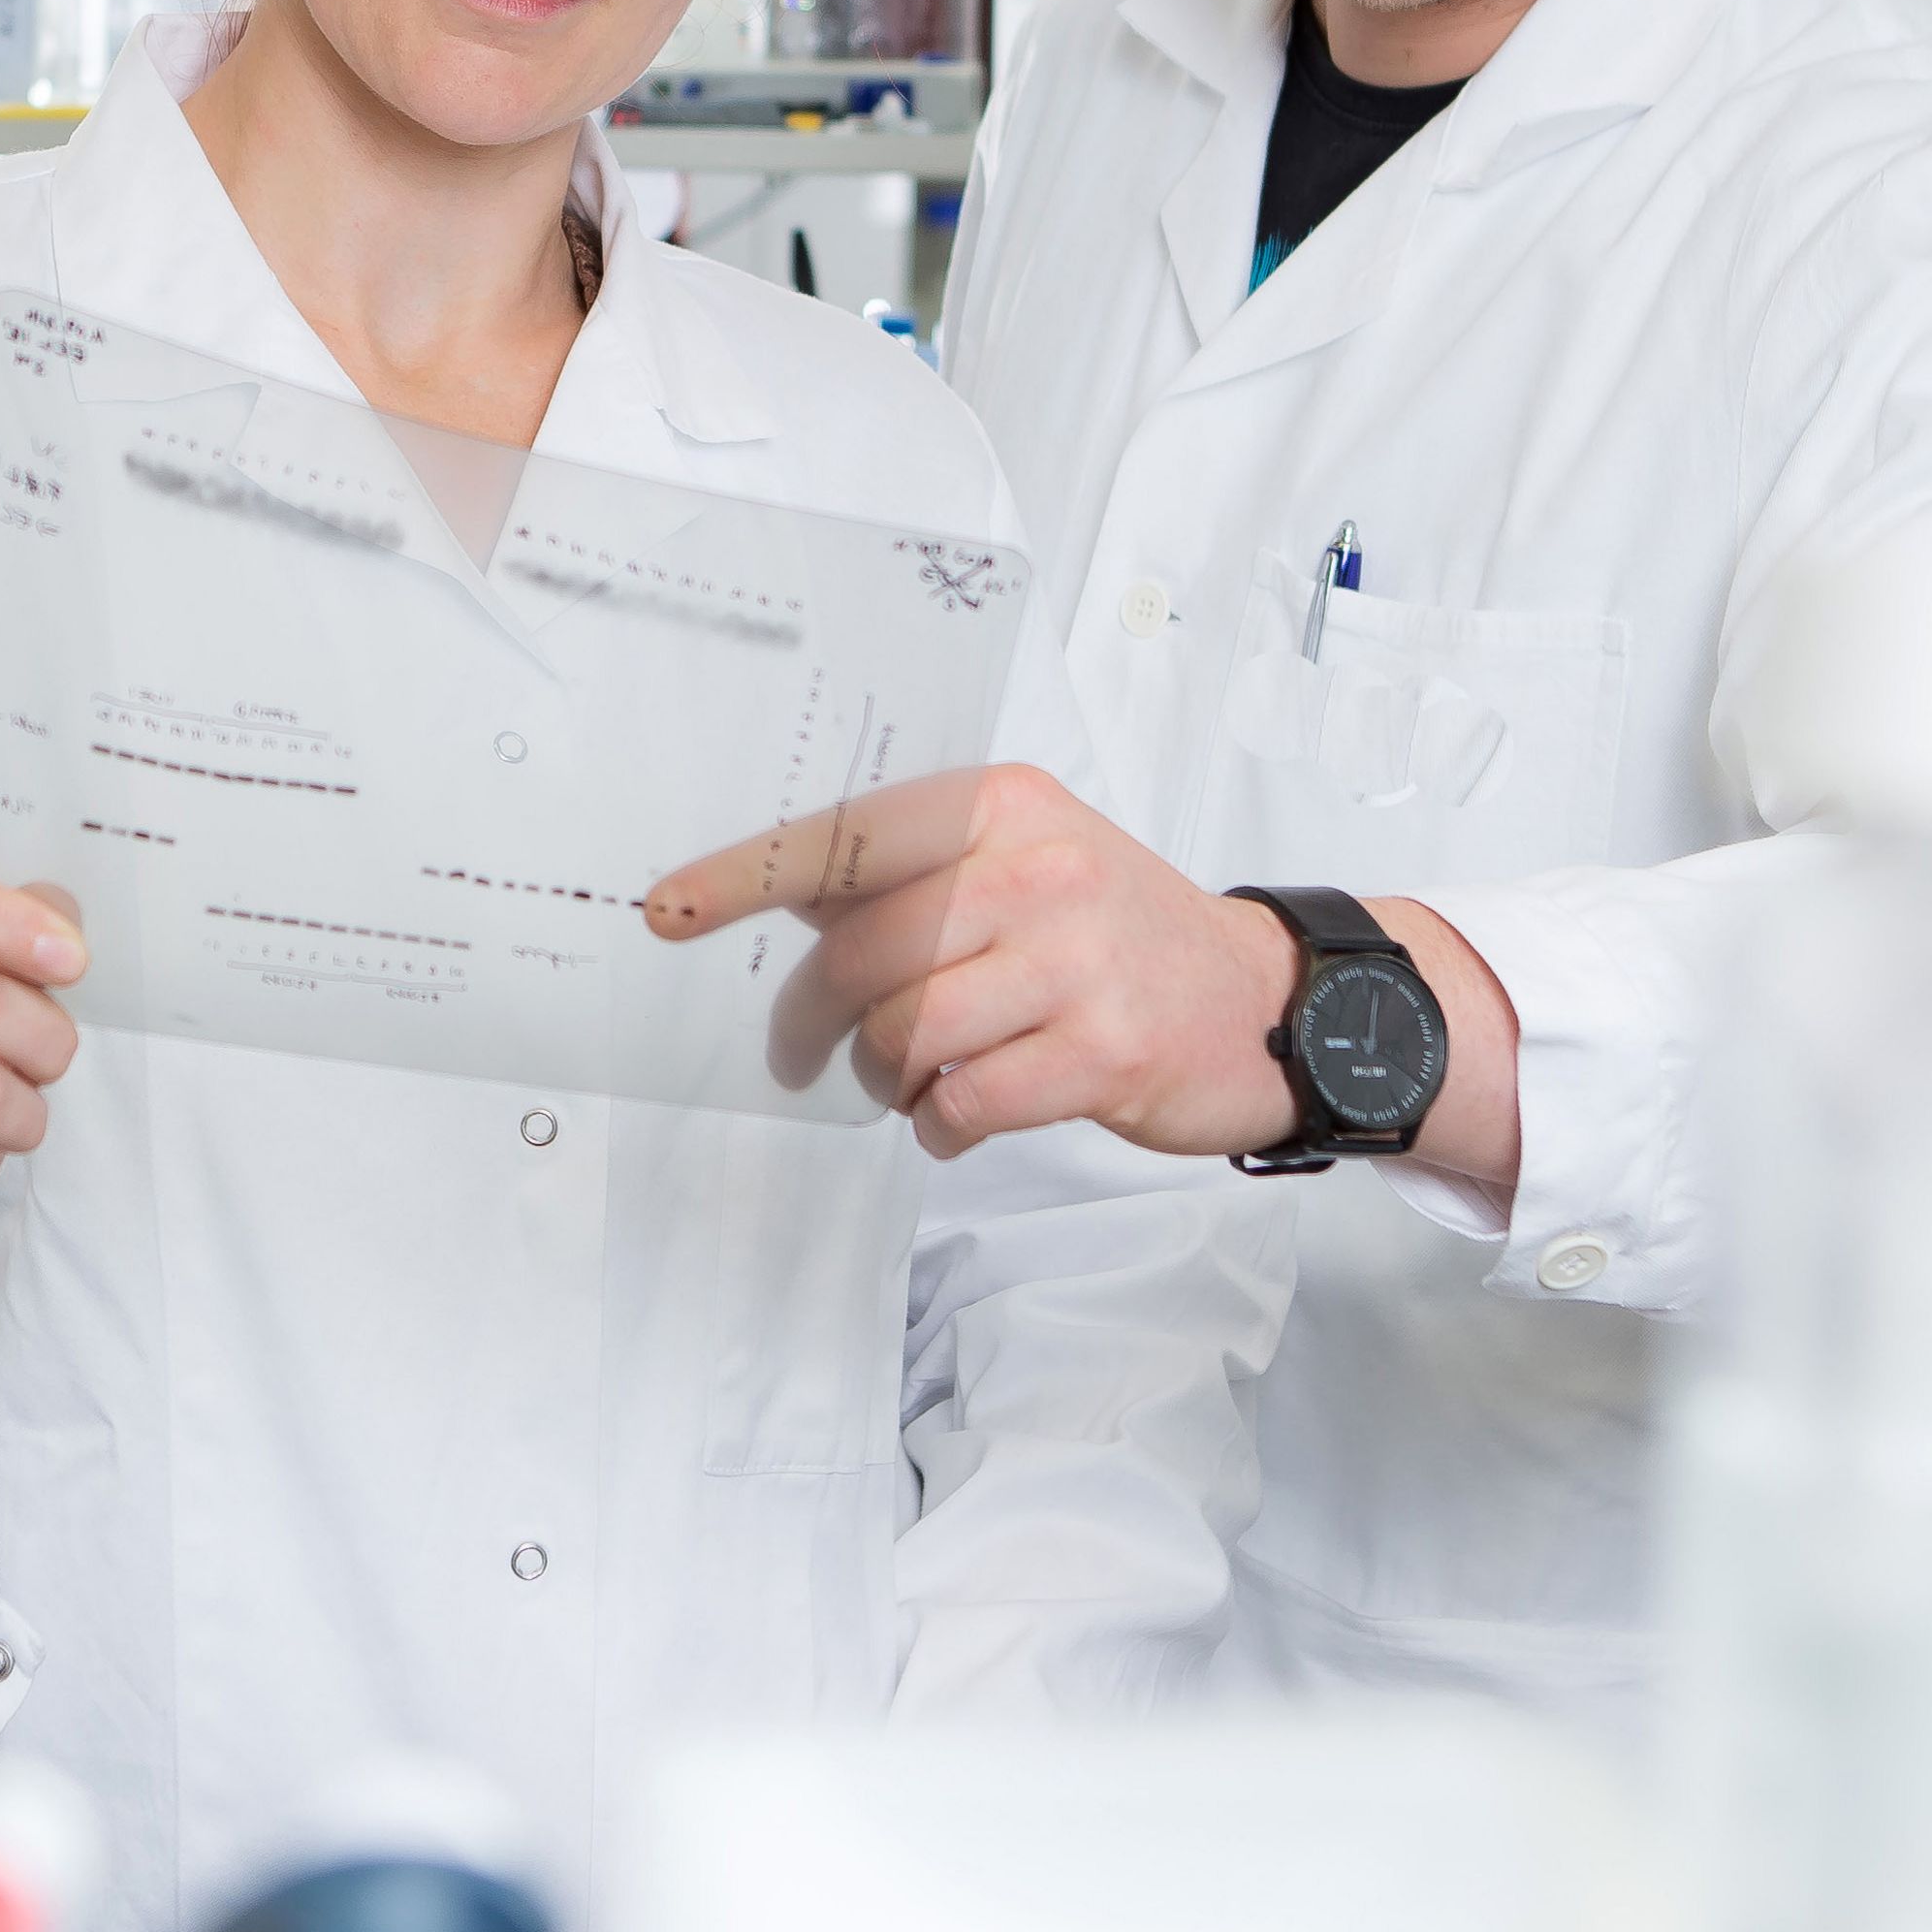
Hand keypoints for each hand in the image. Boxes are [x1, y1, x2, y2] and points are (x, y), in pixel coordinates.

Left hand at [645, 765, 1303, 1159]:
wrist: (1264, 1003)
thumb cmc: (1115, 936)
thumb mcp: (1021, 863)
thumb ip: (908, 872)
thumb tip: (771, 889)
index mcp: (1002, 807)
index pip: (846, 836)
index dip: (744, 875)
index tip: (666, 910)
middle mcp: (1036, 868)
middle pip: (858, 953)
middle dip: (809, 1020)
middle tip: (802, 1054)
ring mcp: (1074, 962)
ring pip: (902, 1033)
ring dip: (883, 1080)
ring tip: (910, 1084)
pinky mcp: (1102, 1054)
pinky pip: (963, 1103)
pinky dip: (940, 1125)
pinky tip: (959, 1117)